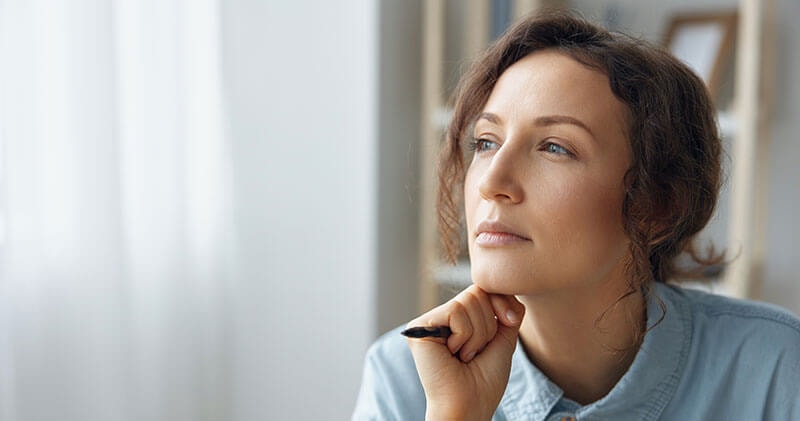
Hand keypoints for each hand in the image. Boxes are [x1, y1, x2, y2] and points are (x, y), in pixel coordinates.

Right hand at [405, 285, 524, 419]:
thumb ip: (507, 311)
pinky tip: (453, 354)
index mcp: (459, 319)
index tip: (509, 324)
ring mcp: (429, 321)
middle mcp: (441, 317)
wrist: (470, 404)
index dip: (502, 304)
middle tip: (475, 352)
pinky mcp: (420, 327)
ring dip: (477, 335)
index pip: (484, 290)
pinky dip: (464, 337)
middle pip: (477, 292)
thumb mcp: (503, 338)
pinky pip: (456, 312)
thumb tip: (506, 287)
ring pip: (468, 301)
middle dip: (488, 325)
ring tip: (464, 355)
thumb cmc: (484, 380)